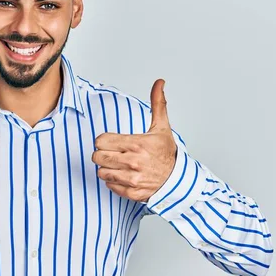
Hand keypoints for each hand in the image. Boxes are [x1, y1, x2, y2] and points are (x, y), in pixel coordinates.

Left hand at [92, 79, 177, 201]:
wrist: (178, 180)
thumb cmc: (167, 153)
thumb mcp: (162, 128)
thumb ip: (157, 104)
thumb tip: (159, 82)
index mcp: (136, 144)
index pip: (100, 141)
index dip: (103, 140)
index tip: (112, 142)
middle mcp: (133, 162)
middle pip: (97, 156)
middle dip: (103, 154)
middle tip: (113, 153)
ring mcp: (131, 179)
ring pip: (101, 172)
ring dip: (107, 168)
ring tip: (119, 164)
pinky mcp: (131, 192)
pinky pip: (109, 185)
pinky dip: (113, 181)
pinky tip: (124, 176)